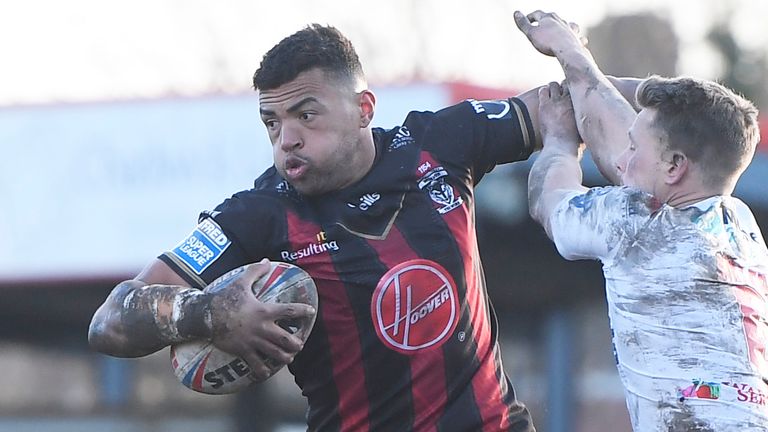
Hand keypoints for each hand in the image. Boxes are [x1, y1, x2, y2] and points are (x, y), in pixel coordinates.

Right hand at [207, 259, 315, 380]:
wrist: (206, 315)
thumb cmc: (225, 298)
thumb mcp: (241, 282)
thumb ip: (255, 271)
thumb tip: (266, 260)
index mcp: (264, 311)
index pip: (289, 311)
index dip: (302, 311)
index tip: (311, 311)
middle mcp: (262, 328)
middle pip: (286, 339)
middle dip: (296, 344)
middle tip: (299, 344)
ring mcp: (253, 341)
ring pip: (275, 354)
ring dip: (285, 357)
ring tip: (289, 358)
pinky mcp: (243, 351)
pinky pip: (255, 364)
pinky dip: (262, 370)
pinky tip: (266, 373)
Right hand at [514, 10, 586, 56]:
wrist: (567, 51)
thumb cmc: (548, 42)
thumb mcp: (531, 33)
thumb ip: (523, 23)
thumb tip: (516, 13)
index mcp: (547, 18)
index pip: (537, 14)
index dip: (530, 17)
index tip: (526, 20)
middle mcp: (560, 20)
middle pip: (551, 17)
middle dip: (545, 19)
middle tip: (540, 23)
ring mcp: (569, 28)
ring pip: (566, 23)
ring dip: (561, 25)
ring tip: (560, 27)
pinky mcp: (576, 37)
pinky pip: (577, 35)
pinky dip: (576, 36)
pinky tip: (578, 38)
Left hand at [538, 82, 581, 152]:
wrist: (561, 148)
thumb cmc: (574, 144)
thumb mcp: (584, 130)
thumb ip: (586, 121)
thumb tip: (590, 121)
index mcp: (582, 104)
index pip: (579, 87)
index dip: (576, 89)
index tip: (574, 92)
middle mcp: (570, 100)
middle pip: (567, 83)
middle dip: (565, 87)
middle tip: (562, 93)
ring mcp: (556, 102)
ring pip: (554, 85)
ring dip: (553, 88)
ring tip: (552, 94)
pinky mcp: (544, 106)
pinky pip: (543, 91)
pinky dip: (543, 91)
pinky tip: (544, 96)